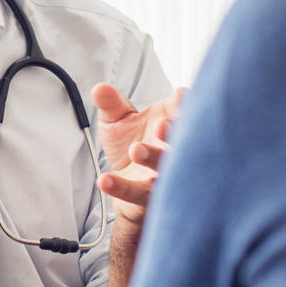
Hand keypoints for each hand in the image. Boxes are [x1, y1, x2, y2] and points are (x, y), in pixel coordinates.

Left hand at [91, 84, 186, 225]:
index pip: (185, 113)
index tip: (180, 95)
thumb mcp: (116, 120)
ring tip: (136, 150)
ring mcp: (165, 175)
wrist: (122, 180)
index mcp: (171, 123)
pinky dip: (122, 187)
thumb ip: (110, 104)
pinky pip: (137, 193)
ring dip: (154, 158)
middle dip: (174, 133)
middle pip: (183, 143)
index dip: (186, 105)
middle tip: (161, 125)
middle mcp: (174, 151)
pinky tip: (105, 180)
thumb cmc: (128, 143)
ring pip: (166, 169)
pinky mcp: (149, 198)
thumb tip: (100, 89)